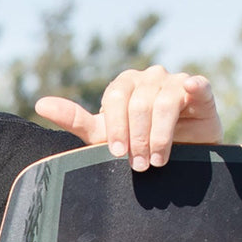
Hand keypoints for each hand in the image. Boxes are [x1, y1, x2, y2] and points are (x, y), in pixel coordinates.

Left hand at [36, 66, 220, 171]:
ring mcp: (175, 82)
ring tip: (158, 159)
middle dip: (138, 138)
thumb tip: (40, 104)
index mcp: (123, 85)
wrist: (177, 156)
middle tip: (140, 164)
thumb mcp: (102, 135)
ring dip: (160, 135)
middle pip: (139, 102)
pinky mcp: (201, 92)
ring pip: (165, 101)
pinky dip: (195, 85)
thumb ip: (75, 120)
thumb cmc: (135, 144)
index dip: (116, 127)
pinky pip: (198, 85)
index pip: (114, 99)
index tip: (116, 153)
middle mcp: (149, 78)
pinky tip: (191, 88)